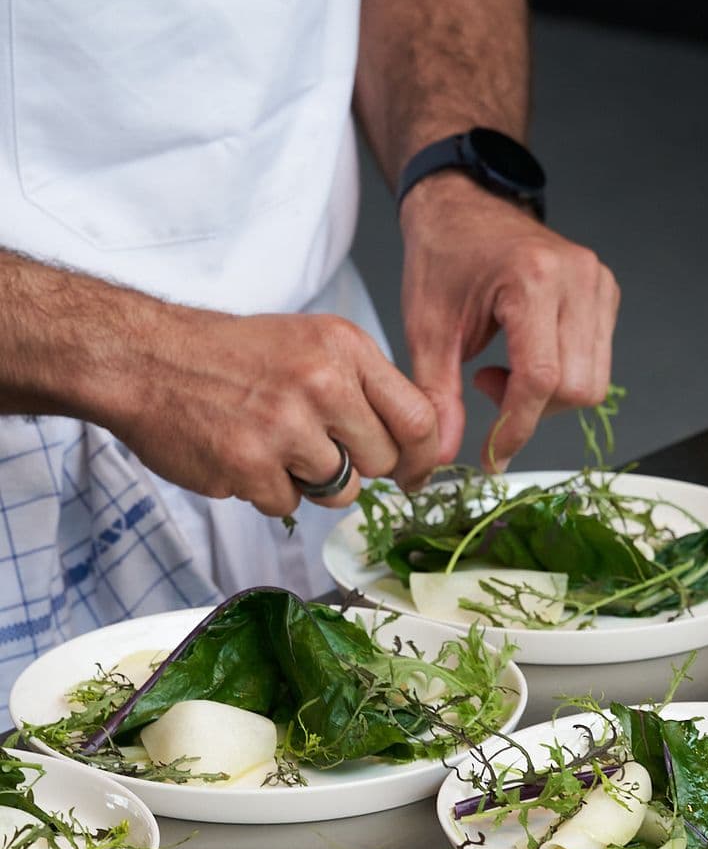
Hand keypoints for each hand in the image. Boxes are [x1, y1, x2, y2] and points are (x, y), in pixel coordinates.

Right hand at [103, 306, 440, 517]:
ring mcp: (286, 427)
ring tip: (271, 443)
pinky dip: (266, 491)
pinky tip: (242, 454)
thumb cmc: (228, 356)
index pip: (418, 418)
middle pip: (381, 462)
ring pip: (340, 491)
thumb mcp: (309, 343)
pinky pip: (288, 505)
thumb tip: (412, 447)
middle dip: (355, 465)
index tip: (413, 473)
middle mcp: (322, 383)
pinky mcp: (251, 465)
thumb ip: (362, 387)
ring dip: (309, 481)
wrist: (145, 358)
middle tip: (313, 444)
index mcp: (343, 348)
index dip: (422, 457)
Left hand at [400, 174, 619, 467]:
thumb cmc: (443, 255)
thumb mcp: (428, 329)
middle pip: (576, 387)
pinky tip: (528, 357)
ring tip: (506, 371)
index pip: (540, 377)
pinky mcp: (605, 293)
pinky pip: (597, 362)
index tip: (492, 455)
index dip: (516, 426)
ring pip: (593, 381)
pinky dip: (562, 376)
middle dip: (532, 409)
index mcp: (532, 278)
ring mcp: (597, 283)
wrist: (463, 206)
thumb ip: (437, 396)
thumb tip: (442, 455)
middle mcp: (576, 277)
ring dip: (548, 396)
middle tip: (487, 387)